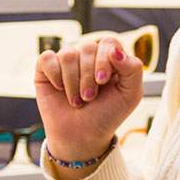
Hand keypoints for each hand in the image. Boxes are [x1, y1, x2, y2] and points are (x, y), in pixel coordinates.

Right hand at [34, 38, 144, 161]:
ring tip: (77, 100)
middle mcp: (88, 57)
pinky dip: (54, 74)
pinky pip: (47, 58)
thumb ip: (133, 69)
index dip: (104, 60)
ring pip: (68, 55)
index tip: (103, 81)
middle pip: (87, 48)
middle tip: (89, 97)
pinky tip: (59, 88)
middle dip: (88, 77)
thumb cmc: (106, 115)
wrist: (81, 137)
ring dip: (73, 82)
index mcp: (110, 59)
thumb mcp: (130, 95)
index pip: (108, 43)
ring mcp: (67, 62)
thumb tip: (115, 50)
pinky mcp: (46, 69)